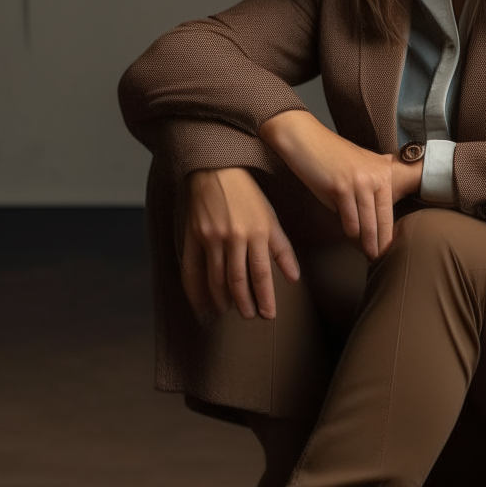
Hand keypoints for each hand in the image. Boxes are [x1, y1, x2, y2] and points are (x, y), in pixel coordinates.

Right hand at [181, 167, 299, 322]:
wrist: (216, 171)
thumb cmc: (248, 196)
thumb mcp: (271, 218)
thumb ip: (282, 249)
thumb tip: (293, 278)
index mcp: (257, 232)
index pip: (261, 274)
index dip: (265, 297)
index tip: (268, 314)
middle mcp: (234, 237)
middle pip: (238, 280)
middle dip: (245, 303)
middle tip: (250, 316)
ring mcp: (211, 237)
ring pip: (216, 278)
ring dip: (223, 300)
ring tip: (229, 311)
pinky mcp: (192, 236)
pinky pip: (192, 270)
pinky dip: (195, 291)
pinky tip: (202, 305)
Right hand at [260, 111, 421, 260]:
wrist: (305, 139)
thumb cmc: (329, 156)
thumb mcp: (359, 166)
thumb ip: (372, 185)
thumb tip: (378, 215)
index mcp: (383, 171)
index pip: (389, 210)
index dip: (389, 232)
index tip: (389, 247)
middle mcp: (376, 176)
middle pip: (381, 219)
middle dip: (380, 242)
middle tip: (379, 257)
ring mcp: (359, 181)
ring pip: (367, 223)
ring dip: (366, 242)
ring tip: (368, 254)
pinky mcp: (340, 187)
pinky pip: (349, 219)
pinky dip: (350, 233)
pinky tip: (351, 240)